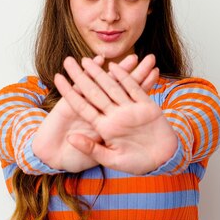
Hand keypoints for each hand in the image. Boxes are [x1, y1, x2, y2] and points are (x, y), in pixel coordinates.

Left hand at [54, 54, 176, 174]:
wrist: (163, 161)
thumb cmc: (137, 163)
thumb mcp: (111, 159)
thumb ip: (91, 148)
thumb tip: (71, 138)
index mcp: (104, 127)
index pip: (82, 106)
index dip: (70, 92)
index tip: (57, 78)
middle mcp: (114, 115)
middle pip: (95, 91)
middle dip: (82, 75)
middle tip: (69, 59)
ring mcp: (130, 109)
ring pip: (114, 86)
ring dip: (102, 72)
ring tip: (92, 56)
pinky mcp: (146, 106)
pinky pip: (134, 89)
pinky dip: (126, 78)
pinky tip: (117, 66)